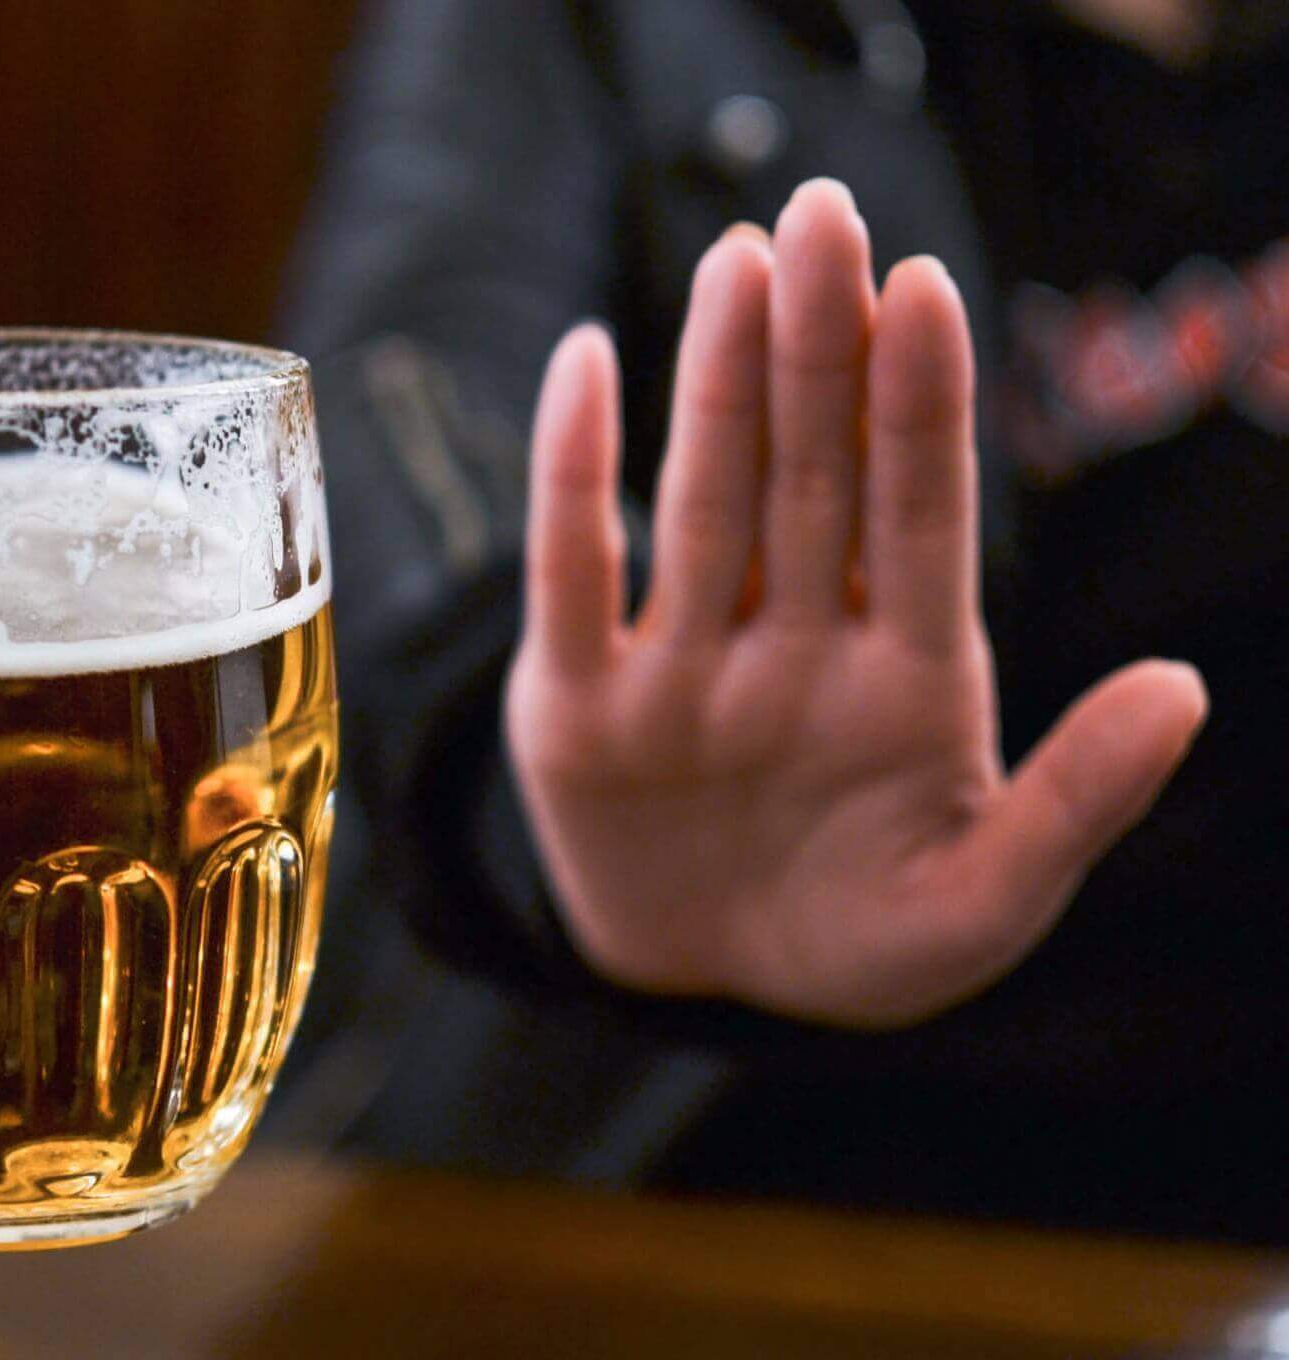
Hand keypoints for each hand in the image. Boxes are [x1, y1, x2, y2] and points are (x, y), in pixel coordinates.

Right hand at [504, 179, 1207, 1026]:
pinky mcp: (575, 705)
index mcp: (904, 677)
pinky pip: (568, 572)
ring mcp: (679, 667)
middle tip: (818, 218)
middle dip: (816, 350)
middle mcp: (791, 645)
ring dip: (715, 383)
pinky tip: (583, 359)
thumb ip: (1076, 804)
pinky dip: (571, 473)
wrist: (713, 986)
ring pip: (701, 502)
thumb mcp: (982, 903)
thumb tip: (1185, 687)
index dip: (918, 407)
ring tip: (733, 263)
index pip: (916, 516)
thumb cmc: (863, 938)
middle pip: (807, 477)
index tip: (925, 290)